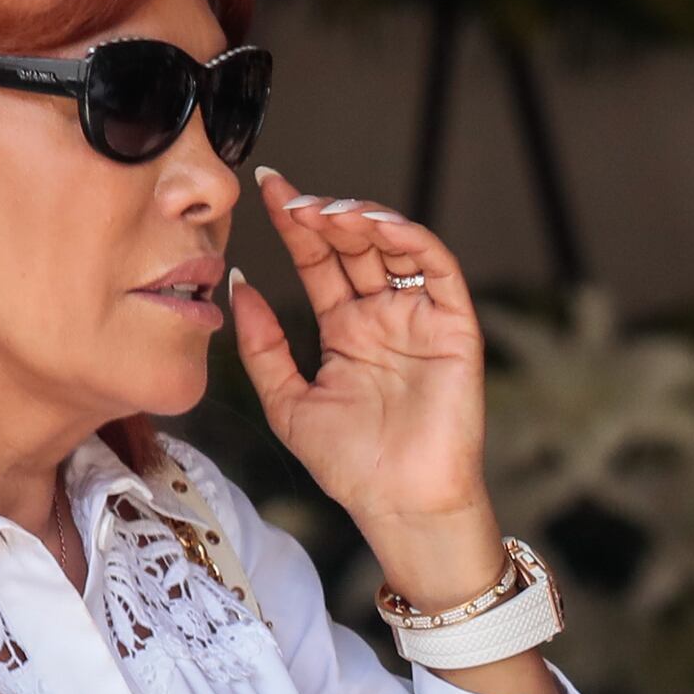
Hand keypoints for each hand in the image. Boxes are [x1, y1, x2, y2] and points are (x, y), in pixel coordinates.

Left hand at [231, 169, 509, 610]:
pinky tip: (375, 225)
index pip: (318, 262)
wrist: (400, 505)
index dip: (293, 224)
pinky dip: (410, 238)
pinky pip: (438, 269)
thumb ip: (262, 345)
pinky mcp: (455, 327)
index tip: (265, 189)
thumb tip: (238, 284)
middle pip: (354, 247)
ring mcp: (420, 319)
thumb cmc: (351, 467)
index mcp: (346, 331)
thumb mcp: (286, 401)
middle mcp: (384, 317)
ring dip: (363, 219)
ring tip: (327, 211)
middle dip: (324, 214)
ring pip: (395, 248)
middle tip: (292, 198)